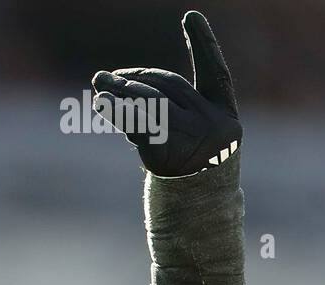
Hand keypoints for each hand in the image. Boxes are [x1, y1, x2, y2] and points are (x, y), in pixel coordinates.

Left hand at [91, 10, 239, 176]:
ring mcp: (193, 139)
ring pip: (152, 105)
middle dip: (136, 80)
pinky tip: (102, 101)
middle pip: (169, 89)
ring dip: (122, 92)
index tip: (190, 16)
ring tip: (99, 82)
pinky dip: (118, 112)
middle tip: (107, 76)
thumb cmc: (191, 184)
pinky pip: (139, 126)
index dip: (204, 43)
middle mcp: (214, 124)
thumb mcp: (192, 145)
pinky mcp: (168, 154)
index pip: (216, 72)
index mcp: (226, 117)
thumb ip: (174, 115)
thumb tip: (128, 88)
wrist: (194, 224)